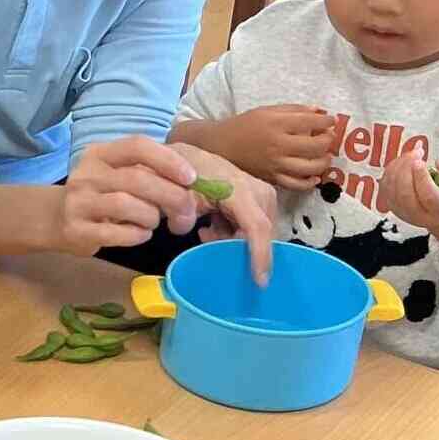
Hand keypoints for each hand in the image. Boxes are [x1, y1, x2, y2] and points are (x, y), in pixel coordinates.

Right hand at [57, 137, 205, 254]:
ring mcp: (79, 202)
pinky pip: (117, 233)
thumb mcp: (116, 173)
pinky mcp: (76, 230)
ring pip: (127, 205)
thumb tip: (191, 182)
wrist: (55, 218)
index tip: (190, 178)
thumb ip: (146, 171)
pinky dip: (138, 235)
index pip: (137, 146)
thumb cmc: (99, 194)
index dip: (168, 160)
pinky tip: (140, 233)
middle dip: (170, 196)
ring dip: (151, 216)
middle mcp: (86, 174)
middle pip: (137, 179)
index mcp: (99, 154)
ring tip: (153, 222)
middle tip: (185, 212)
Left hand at [169, 143, 278, 285]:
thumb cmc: (181, 176)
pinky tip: (213, 226)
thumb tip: (186, 230)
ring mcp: (261, 193)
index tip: (259, 281)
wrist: (184, 158)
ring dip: (233, 238)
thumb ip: (180, 215)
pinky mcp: (258, 198)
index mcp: (238, 189)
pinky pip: (254, 225)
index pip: (257, 227)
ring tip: (208, 231)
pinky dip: (234, 231)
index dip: (259, 255)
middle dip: (238, 245)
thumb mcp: (177, 195)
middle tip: (211, 241)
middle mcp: (257, 190)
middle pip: (260, 232)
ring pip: (257, 230)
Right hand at [208, 105, 336, 190]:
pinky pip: (296, 185)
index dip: (326, 122)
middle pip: (315, 146)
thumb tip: (319, 112)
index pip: (311, 122)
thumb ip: (293, 110)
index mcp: (276, 124)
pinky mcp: (272, 178)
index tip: (331, 121)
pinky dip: (309, 182)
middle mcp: (278, 145)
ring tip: (324, 156)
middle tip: (328, 138)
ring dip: (324, 162)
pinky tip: (314, 177)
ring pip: (310, 168)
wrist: (220, 146)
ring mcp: (275, 164)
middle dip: (328, 141)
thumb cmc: (244, 125)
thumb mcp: (266, 111)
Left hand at [379, 147, 438, 232]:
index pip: (428, 197)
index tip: (420, 161)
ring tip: (415, 153)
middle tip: (418, 152)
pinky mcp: (390, 203)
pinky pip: (385, 184)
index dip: (422, 178)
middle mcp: (419, 216)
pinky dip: (393, 168)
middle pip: (405, 194)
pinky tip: (406, 160)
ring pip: (392, 188)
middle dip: (407, 169)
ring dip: (400, 165)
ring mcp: (402, 211)